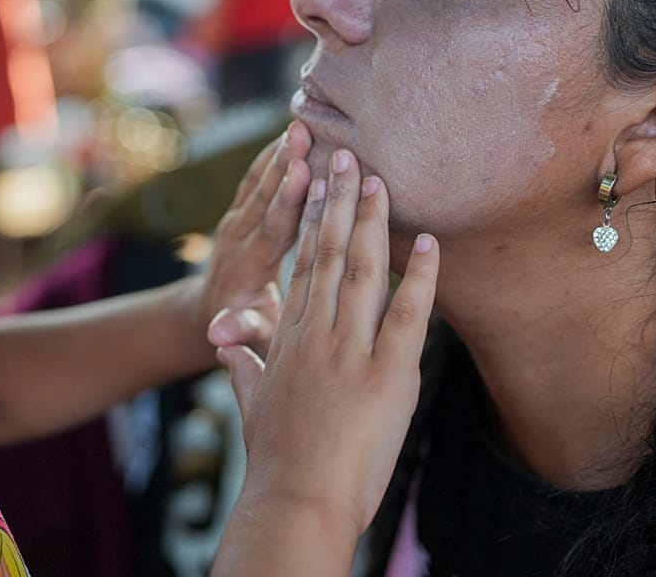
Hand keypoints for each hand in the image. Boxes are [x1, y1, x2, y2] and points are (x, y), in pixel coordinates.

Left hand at [197, 122, 312, 355]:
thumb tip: (219, 335)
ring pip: (258, 183)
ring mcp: (235, 224)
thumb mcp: (247, 337)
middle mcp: (238, 240)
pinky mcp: (237, 215)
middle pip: (264, 197)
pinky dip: (270, 157)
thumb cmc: (243, 332)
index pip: (272, 229)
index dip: (287, 200)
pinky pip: (253, 181)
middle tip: (303, 131)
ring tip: (300, 123)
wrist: (204, 317)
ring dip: (277, 153)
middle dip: (283, 163)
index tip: (303, 171)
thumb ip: (241, 331)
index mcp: (248, 268)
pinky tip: (290, 134)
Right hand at [217, 148, 438, 552]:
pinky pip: (410, 315)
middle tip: (348, 156)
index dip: (311, 221)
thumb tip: (226, 350)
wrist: (293, 500)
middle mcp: (315, 335)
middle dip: (339, 202)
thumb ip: (242, 369)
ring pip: (362, 271)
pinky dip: (421, 276)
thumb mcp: (250, 407)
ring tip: (380, 178)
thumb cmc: (274, 462)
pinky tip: (429, 242)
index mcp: (287, 340)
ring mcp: (349, 352)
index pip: (301, 266)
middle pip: (329, 254)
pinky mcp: (386, 375)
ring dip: (373, 222)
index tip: (316, 184)